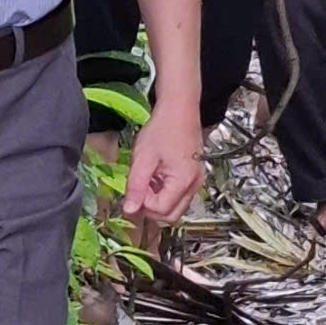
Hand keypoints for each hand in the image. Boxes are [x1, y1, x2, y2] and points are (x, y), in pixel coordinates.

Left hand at [122, 104, 204, 224]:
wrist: (179, 109)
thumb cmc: (163, 128)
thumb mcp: (143, 157)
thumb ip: (136, 186)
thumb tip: (129, 210)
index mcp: (183, 181)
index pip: (161, 210)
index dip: (143, 204)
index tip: (134, 188)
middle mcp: (194, 185)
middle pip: (171, 215)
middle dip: (151, 208)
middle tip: (138, 189)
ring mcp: (196, 182)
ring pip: (175, 207)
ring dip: (157, 200)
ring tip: (147, 179)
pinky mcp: (193, 177)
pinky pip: (178, 196)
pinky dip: (164, 193)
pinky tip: (155, 176)